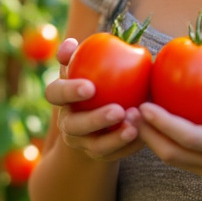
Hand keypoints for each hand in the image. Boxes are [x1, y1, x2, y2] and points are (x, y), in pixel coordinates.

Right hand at [43, 37, 144, 162]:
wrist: (99, 118)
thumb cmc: (97, 80)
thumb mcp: (86, 67)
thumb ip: (79, 55)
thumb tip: (71, 44)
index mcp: (61, 98)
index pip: (55, 94)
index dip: (69, 92)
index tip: (90, 87)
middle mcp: (68, 123)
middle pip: (74, 125)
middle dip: (95, 120)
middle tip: (118, 111)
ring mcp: (83, 143)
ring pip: (95, 146)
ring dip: (115, 137)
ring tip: (135, 126)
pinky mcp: (101, 156)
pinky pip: (115, 155)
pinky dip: (129, 146)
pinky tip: (146, 135)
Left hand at [136, 85, 201, 179]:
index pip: (190, 138)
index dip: (164, 123)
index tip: (145, 105)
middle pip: (173, 153)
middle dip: (147, 134)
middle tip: (128, 109)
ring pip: (171, 158)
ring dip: (149, 139)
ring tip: (131, 115)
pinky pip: (177, 155)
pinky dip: (159, 140)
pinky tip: (148, 121)